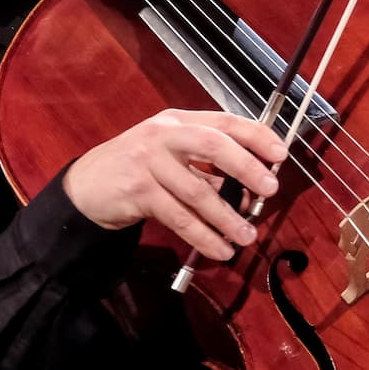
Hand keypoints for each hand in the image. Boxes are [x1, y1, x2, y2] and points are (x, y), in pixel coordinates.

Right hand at [62, 108, 287, 260]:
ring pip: (198, 191)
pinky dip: (203, 236)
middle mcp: (163, 135)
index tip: (280, 153)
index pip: (224, 121)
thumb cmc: (138, 169)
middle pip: (214, 145)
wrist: (88, 186)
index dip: (256, 135)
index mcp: (178, 122)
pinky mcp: (137, 191)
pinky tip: (220, 249)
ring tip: (247, 236)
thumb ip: (207, 168)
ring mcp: (148, 161)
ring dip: (227, 217)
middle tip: (269, 190)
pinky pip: (179, 217)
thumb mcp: (172, 157)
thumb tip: (252, 192)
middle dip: (247, 168)